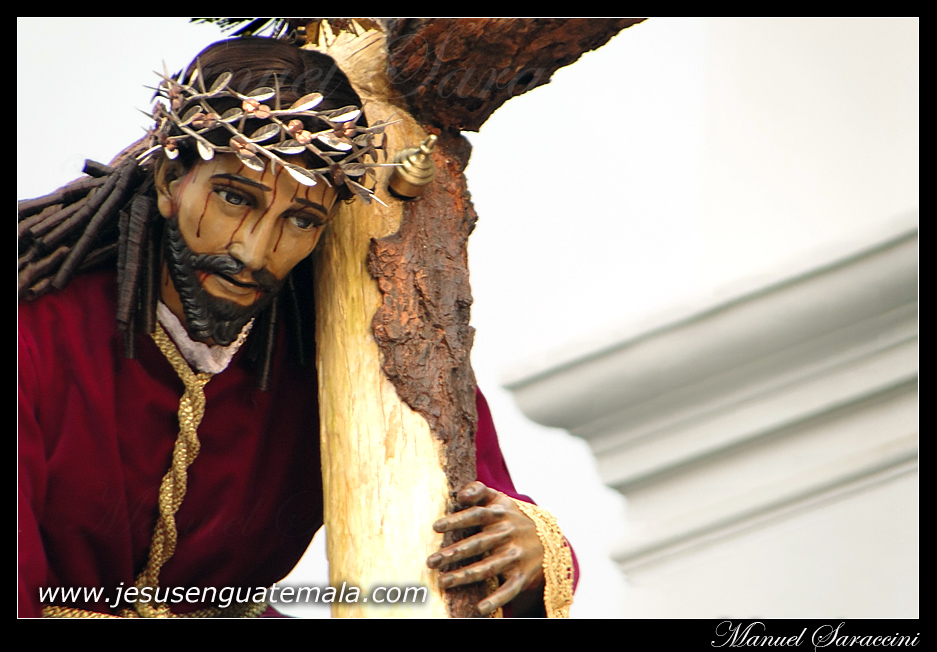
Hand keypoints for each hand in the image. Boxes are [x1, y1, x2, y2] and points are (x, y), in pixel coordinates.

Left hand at [427, 481, 544, 615]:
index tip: (436, 527)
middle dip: (454, 553)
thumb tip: (460, 494)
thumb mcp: (499, 499)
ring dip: (465, 576)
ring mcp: (515, 556)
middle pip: (478, 544)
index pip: (476, 515)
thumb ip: (479, 490)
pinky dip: (496, 600)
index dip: (457, 520)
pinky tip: (480, 608)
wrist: (548, 541)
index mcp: (500, 514)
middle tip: (431, 561)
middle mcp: (507, 535)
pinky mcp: (522, 576)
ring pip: (488, 568)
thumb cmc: (512, 518)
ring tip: (443, 581)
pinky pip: (509, 589)